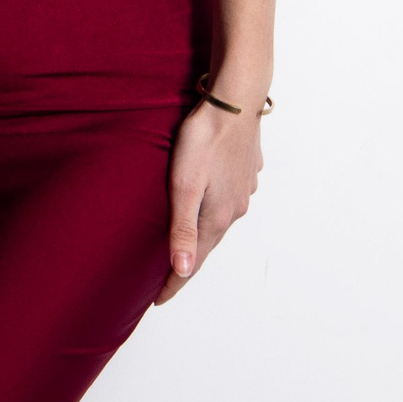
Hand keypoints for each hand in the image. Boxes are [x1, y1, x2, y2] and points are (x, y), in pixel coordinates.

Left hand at [155, 95, 262, 304]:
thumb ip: (183, 229)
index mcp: (217, 217)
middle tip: (165, 276)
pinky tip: (205, 201)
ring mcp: (243, 190)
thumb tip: (182, 272)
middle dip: (187, 261)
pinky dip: (213, 208)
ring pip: (218, 220)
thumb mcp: (184, 186)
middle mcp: (234, 208)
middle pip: (207, 243)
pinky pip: (228, 199)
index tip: (157, 301)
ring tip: (184, 240)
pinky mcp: (245, 172)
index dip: (174, 284)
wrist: (235, 101)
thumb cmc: (204, 139)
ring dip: (201, 233)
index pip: (193, 262)